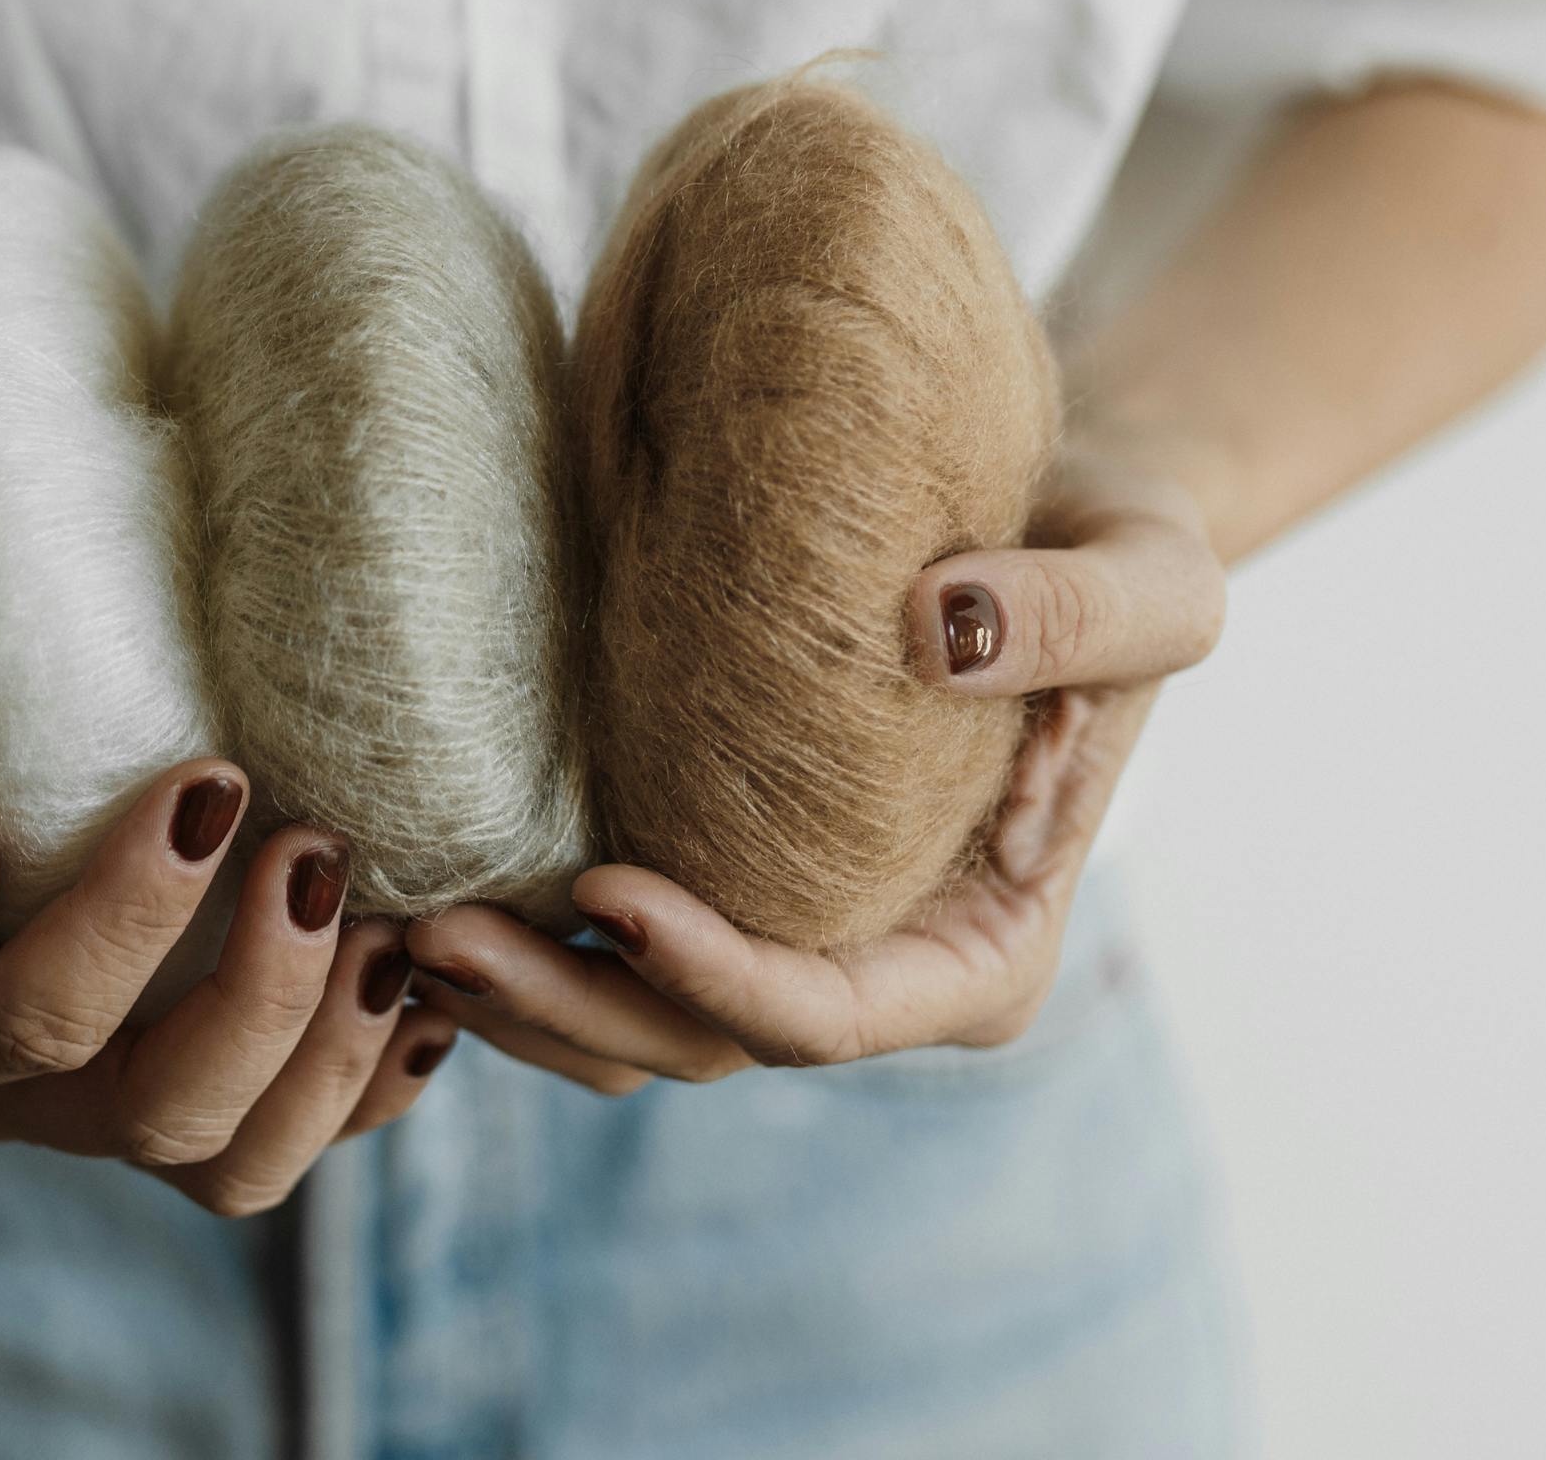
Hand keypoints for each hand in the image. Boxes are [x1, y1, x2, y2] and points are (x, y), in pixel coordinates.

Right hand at [0, 625, 454, 1214]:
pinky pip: (294, 1120)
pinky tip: (428, 976)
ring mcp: (93, 1093)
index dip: (133, 921)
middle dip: (264, 998)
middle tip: (321, 846)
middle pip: (158, 1120)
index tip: (206, 780)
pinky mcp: (176, 1056)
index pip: (29, 1023)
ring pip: (240, 1161)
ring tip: (394, 920)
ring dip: (336, 1054)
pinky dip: (376, 1071)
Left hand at [400, 444, 1225, 1090]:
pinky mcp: (716, 871)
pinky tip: (416, 875)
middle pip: (698, 1041)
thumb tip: (941, 629)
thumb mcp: (1155, 574)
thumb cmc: (1118, 544)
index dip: (712, 973)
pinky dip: (520, 930)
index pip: (825, 1014)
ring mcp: (786, 934)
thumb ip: (1079, 618)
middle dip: (566, 1006)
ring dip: (516, 994)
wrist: (1047, 505)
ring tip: (390, 925)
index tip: (607, 892)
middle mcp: (873, 973)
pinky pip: (602, 943)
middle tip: (430, 934)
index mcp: (977, 955)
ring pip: (631, 1018)